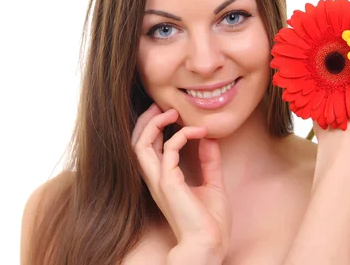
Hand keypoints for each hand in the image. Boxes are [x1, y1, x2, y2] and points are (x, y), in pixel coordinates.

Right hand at [131, 103, 229, 258]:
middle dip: (146, 120)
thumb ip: (209, 161)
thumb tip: (209, 139)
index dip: (154, 128)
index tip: (172, 114)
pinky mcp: (169, 183)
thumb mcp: (212, 184)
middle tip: (162, 105)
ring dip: (154, 124)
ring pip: (140, 144)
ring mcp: (159, 181)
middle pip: (137, 142)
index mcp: (162, 180)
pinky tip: (198, 133)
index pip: (148, 148)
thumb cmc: (210, 222)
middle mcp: (155, 179)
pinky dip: (181, 136)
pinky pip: (168, 150)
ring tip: (172, 112)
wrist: (210, 244)